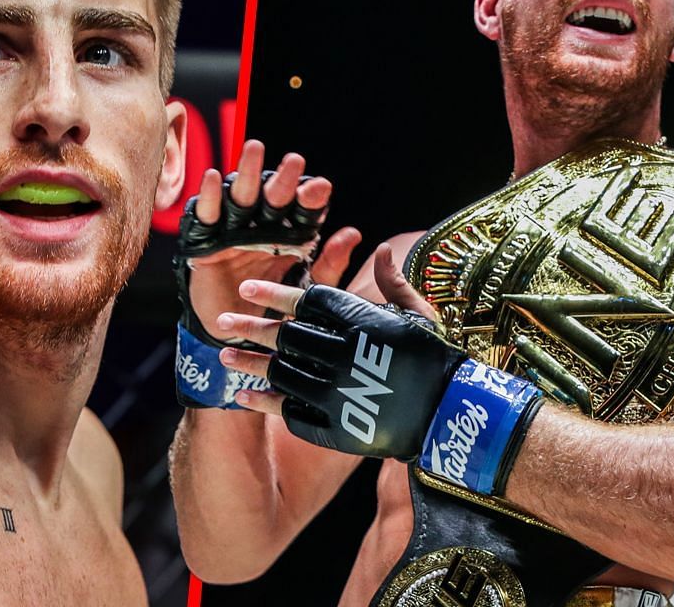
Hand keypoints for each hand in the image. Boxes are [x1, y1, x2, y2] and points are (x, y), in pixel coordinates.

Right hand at [182, 140, 360, 344]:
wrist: (237, 331)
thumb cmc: (275, 306)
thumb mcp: (307, 288)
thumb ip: (330, 265)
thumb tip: (353, 233)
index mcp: (291, 234)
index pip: (303, 209)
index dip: (311, 196)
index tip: (321, 188)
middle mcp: (264, 225)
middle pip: (274, 196)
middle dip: (284, 179)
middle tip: (295, 161)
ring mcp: (235, 228)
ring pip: (242, 195)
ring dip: (248, 172)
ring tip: (255, 148)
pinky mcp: (207, 239)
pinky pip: (207, 215)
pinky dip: (209, 196)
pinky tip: (212, 177)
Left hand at [220, 255, 542, 494]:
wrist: (451, 414)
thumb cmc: (435, 358)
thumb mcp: (417, 314)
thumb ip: (392, 282)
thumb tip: (381, 247)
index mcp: (360, 322)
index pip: (306, 300)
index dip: (274, 293)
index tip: (246, 288)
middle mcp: (342, 354)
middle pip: (285, 337)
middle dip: (250, 328)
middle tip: (222, 323)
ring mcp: (336, 392)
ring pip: (281, 373)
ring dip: (249, 364)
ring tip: (224, 357)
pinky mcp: (335, 426)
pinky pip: (289, 412)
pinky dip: (264, 403)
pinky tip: (244, 396)